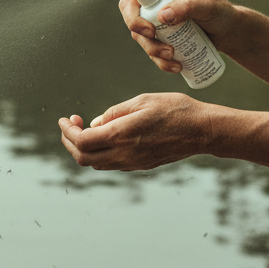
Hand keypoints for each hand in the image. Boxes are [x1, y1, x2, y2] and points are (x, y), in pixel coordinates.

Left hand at [58, 93, 219, 170]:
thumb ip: (114, 112)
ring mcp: (133, 163)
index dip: (67, 132)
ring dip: (84, 150)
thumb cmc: (175, 110)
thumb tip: (94, 123)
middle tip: (70, 126)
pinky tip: (104, 137)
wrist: (203, 131)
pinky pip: (111, 164)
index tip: (65, 120)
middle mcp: (125, 154)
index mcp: (122, 135)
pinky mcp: (141, 166)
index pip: (82, 141)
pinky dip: (99, 153)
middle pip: (84, 158)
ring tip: (85, 130)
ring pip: (96, 164)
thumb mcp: (142, 101)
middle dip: (70, 143)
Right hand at [119, 0, 234, 74]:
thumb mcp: (210, 6)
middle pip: (130, 4)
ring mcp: (156, 18)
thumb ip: (188, 7)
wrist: (228, 34)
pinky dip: (159, 60)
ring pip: (138, 31)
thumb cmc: (221, 12)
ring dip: (151, 46)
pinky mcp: (159, 36)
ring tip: (173, 55)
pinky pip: (150, 49)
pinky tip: (175, 66)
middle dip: (134, 21)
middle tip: (150, 33)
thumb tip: (162, 17)